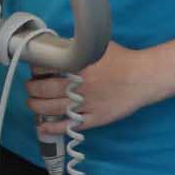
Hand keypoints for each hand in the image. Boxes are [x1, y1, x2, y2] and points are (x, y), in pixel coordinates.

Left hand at [26, 44, 157, 142]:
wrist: (144, 77)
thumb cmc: (124, 60)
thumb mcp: (100, 47)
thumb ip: (80, 48)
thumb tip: (62, 47)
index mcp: (80, 67)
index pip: (48, 68)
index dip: (37, 70)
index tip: (34, 71)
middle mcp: (80, 86)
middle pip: (45, 90)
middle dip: (32, 89)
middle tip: (30, 88)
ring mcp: (87, 104)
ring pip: (53, 109)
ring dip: (37, 107)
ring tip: (32, 103)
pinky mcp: (95, 118)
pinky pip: (69, 125)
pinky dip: (54, 128)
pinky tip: (43, 126)